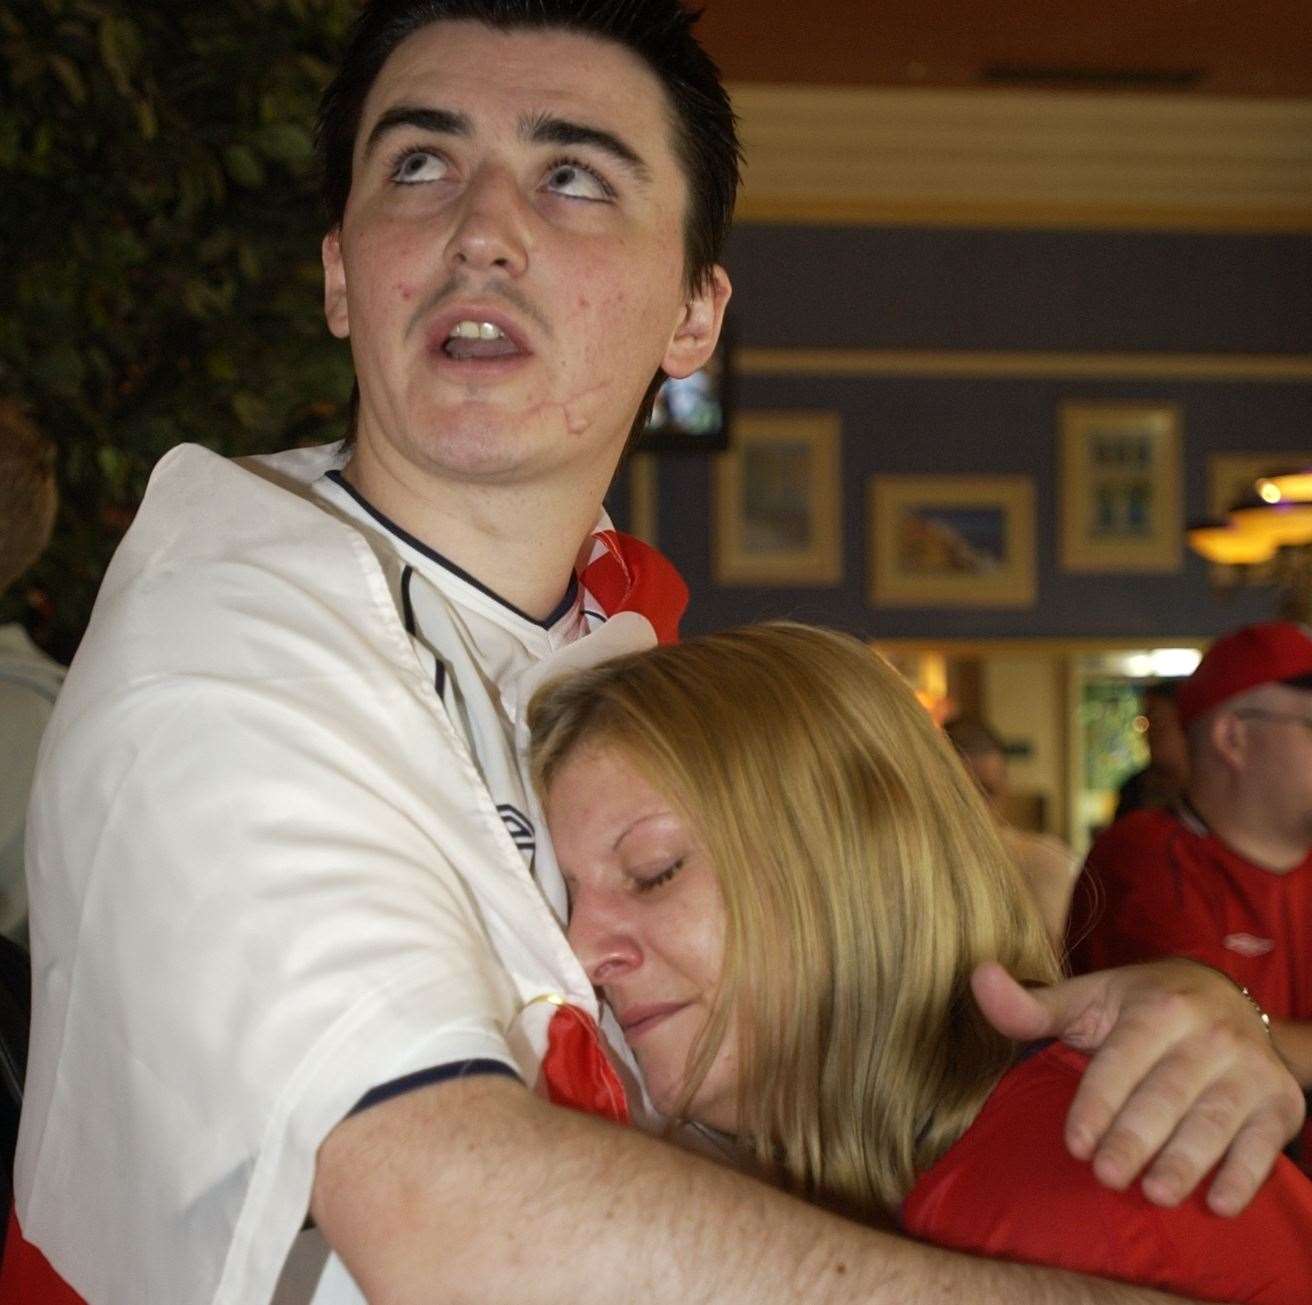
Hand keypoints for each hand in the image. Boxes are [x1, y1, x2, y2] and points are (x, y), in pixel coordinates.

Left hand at [972, 958, 1305, 1215]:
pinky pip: (1262, 1143)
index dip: (1098, 1103)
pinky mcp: (1278, 1101)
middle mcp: (1209, 1034)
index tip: (1075, 1143)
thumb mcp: (1089, 1000)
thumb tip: (979, 979)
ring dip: (1186, 1161)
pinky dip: (1244, 1176)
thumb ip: (1033, 1006)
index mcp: (1157, 1008)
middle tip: (1106, 1175)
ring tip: (1155, 1192)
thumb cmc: (1140, 1007)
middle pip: (1168, 1094)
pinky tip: (1217, 1203)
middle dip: (1136, 1138)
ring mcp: (1248, 1068)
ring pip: (1214, 1121)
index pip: (1123, 1060)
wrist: (1225, 996)